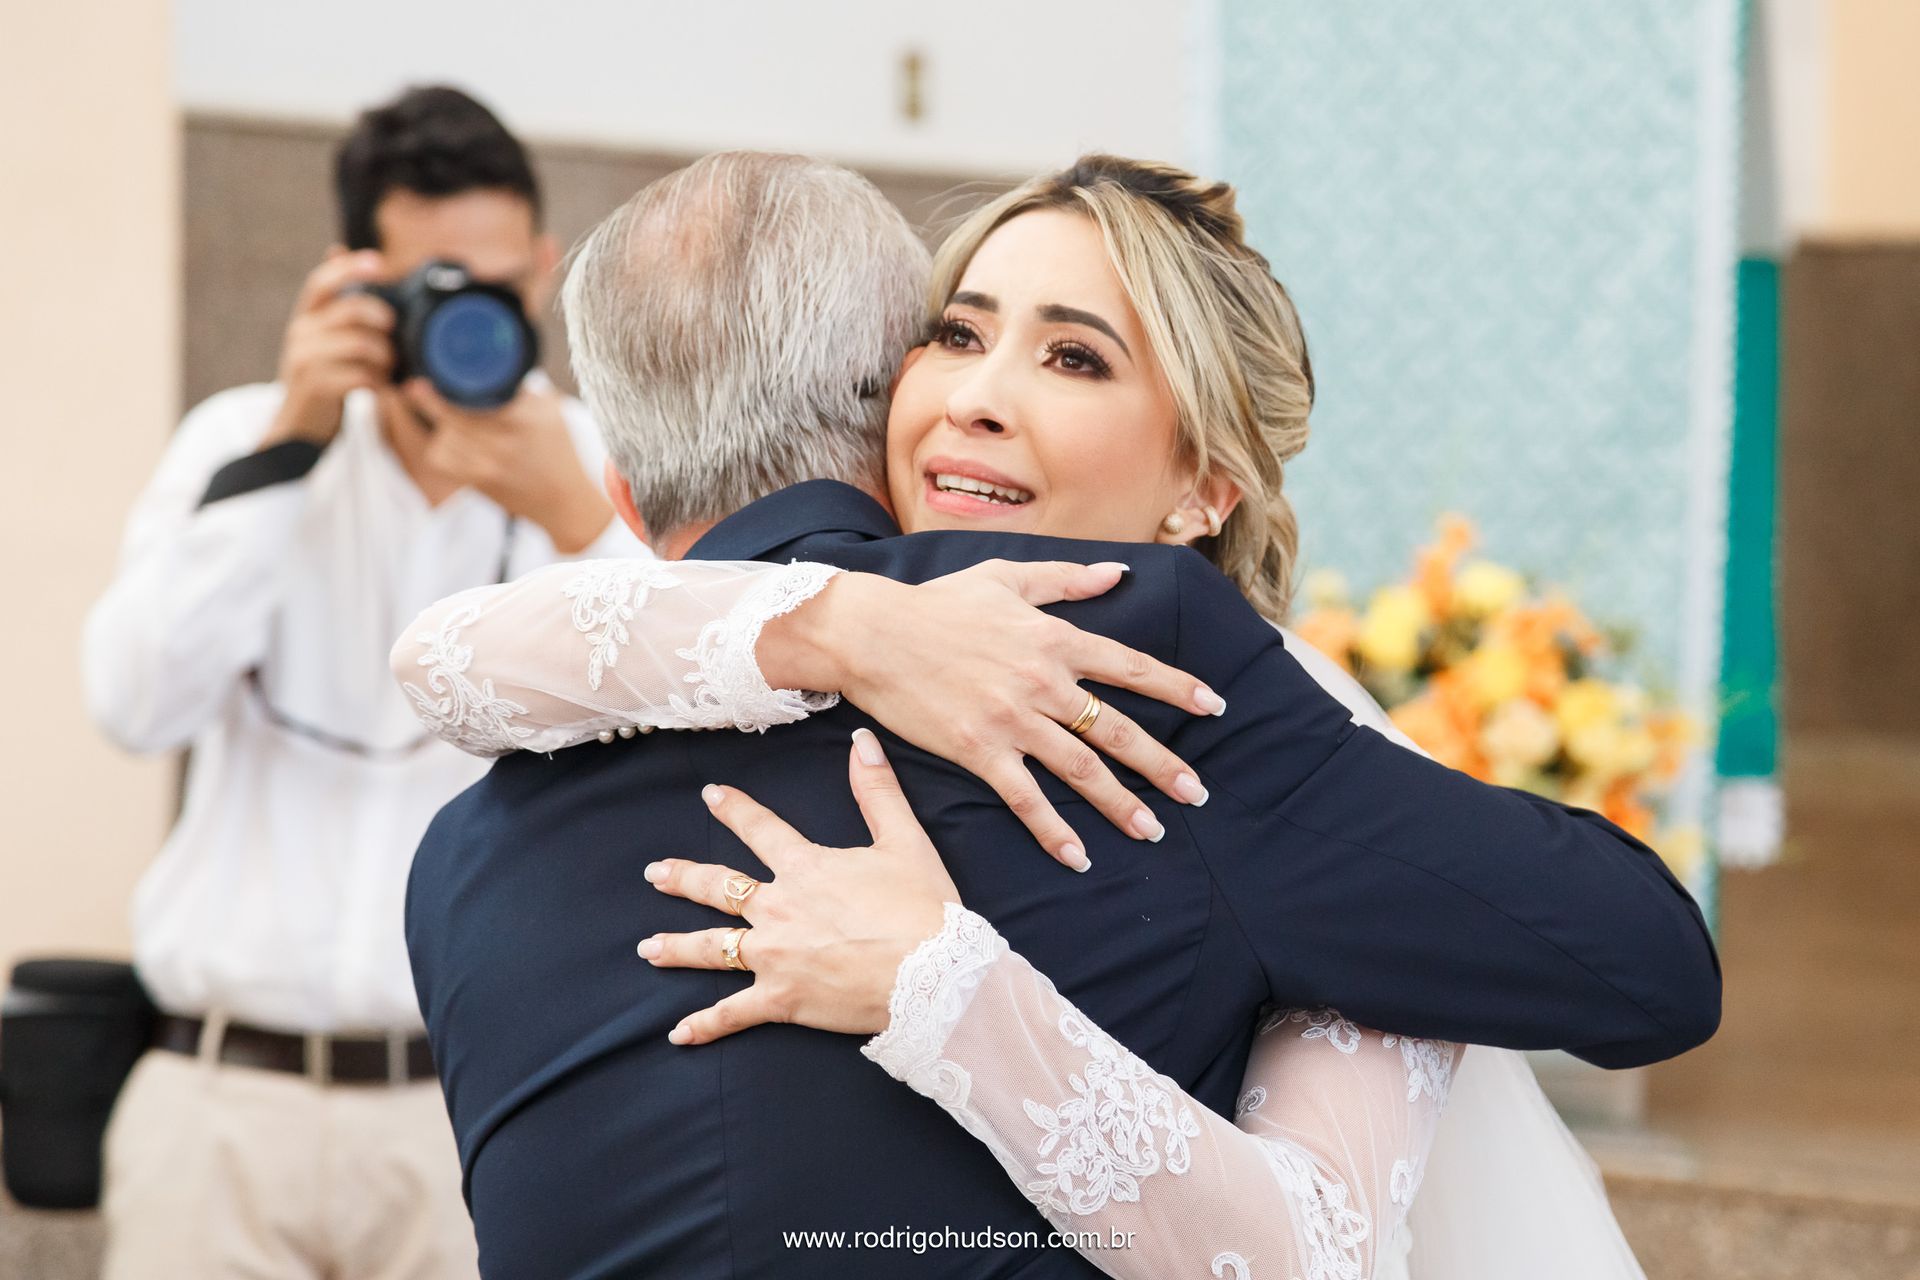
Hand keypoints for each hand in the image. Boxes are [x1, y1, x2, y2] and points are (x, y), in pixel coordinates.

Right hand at [263, 248, 395, 447]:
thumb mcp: (323, 335)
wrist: (298, 427)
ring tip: (387, 368)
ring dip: (385, 356)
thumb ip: (334, 302)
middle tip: (394, 333)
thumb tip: (337, 250)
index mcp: (306, 316)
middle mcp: (302, 332)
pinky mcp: (316, 386)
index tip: (379, 262)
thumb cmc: (322, 377)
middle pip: (352, 310)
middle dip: (383, 318)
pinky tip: (380, 386)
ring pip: (362, 344)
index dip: (349, 268)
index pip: (323, 281)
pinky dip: (379, 381)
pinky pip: (361, 375)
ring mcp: (306, 359)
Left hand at [400, 379, 613, 551]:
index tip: (440, 370)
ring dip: (440, 424)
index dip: (456, 382)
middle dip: (432, 399)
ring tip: (443, 416)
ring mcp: (491, 464)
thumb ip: (525, 389)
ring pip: (445, 436)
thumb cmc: (559, 452)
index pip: (484, 394)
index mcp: (527, 419)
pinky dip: (440, 447)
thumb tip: (494, 364)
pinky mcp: (479, 482)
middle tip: (416, 386)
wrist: (565, 502)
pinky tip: (448, 441)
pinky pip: (442, 459)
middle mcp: (507, 442)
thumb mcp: (552, 413)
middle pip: (455, 415)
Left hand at [638, 729, 958, 1043]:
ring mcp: (774, 956)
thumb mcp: (905, 840)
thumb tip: (863, 741)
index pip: (760, 829)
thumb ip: (878, 790)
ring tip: (647, 948)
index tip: (710, 795)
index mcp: (806, 868)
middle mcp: (779, 909)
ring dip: (676, 946)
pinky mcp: (782, 999)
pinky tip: (679, 1033)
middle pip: (719, 888)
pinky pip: (733, 1014)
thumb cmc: (922, 909)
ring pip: (712, 947)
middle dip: (683, 878)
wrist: (932, 974)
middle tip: (655, 874)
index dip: (734, 809)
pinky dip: (705, 1025)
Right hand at [759, 560, 1224, 867]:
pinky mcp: (978, 750)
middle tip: (1198, 793)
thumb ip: (1066, 580)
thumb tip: (1118, 574)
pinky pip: (1025, 798)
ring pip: (1080, 768)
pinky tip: (1078, 856)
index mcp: (1053, 638)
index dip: (1176, 688)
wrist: (872, 633)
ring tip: (1153, 831)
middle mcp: (1042, 681)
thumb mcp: (1006, 578)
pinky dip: (1053, 830)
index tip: (1213, 707)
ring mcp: (1011, 720)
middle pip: (1116, 728)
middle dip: (1163, 764)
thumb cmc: (937, 603)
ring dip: (1121, 803)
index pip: (1130, 667)